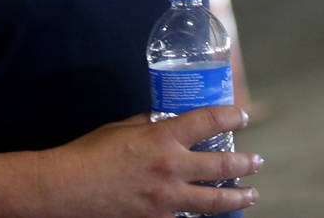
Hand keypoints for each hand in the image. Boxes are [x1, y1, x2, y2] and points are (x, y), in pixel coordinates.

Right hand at [40, 105, 261, 216]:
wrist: (67, 189)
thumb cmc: (90, 153)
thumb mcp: (123, 127)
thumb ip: (150, 125)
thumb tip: (166, 123)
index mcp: (162, 137)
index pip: (209, 121)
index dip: (232, 116)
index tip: (242, 116)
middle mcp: (171, 168)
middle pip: (223, 164)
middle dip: (246, 162)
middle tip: (257, 161)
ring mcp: (166, 199)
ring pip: (215, 201)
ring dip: (238, 196)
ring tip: (251, 194)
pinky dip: (201, 215)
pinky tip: (209, 214)